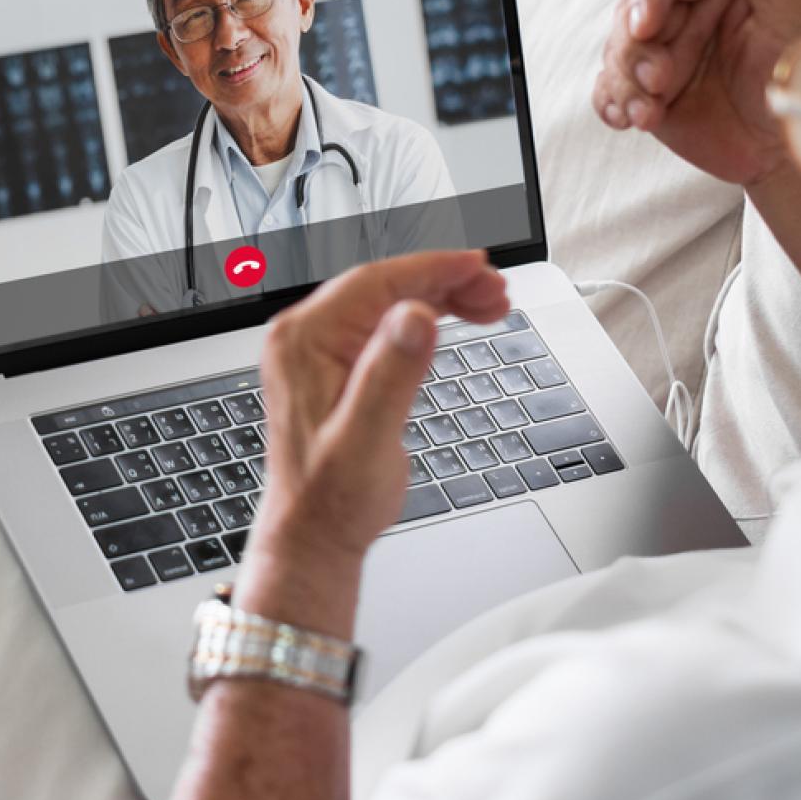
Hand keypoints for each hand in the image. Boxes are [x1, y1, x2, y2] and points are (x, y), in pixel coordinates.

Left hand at [242, 251, 508, 631]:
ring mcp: (318, 350)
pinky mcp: (336, 365)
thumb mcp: (367, 439)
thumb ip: (390, 375)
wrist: (314, 534)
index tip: (478, 265)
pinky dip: (424, 318)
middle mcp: (305, 337)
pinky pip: (383, 325)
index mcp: (303, 341)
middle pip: (384, 286)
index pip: (375, 281)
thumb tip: (415, 317)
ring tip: (491, 304)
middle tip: (497, 291)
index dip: (432, 269)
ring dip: (440, 297)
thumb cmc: (332, 498)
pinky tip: (455, 320)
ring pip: (388, 302)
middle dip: (445, 281)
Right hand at [591, 0, 800, 186]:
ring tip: (649, 112)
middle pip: (630, 11)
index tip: (646, 23)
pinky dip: (612, 103)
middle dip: (634, 49)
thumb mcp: (790, 9)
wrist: (798, 145)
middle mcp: (684, 14)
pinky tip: (628, 119)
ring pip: (615, 52)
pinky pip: (610, 90)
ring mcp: (663, 55)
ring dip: (624, 81)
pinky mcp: (650, 95)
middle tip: (658, 80)